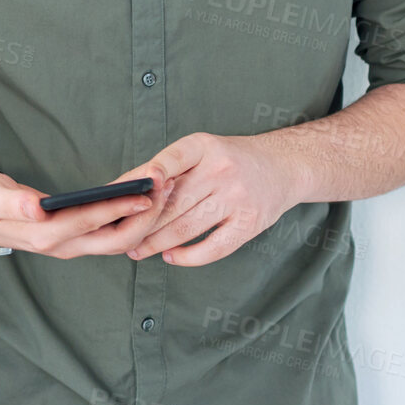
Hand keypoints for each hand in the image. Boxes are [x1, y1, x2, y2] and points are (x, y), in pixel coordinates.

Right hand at [0, 171, 172, 258]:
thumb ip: (12, 202)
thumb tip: (37, 207)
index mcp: (44, 236)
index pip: (90, 223)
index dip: (119, 209)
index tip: (145, 194)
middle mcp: (64, 247)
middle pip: (116, 241)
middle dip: (145, 218)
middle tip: (166, 188)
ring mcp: (73, 246)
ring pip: (119, 240)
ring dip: (143, 219)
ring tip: (162, 190)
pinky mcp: (78, 239)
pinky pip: (112, 234)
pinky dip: (132, 219)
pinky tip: (145, 199)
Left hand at [123, 133, 301, 265]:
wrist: (283, 166)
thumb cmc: (230, 159)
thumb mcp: (202, 150)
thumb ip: (166, 166)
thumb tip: (123, 186)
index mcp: (205, 147)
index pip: (170, 159)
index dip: (147, 177)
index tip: (123, 193)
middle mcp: (222, 170)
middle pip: (172, 203)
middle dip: (142, 223)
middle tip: (120, 235)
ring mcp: (237, 198)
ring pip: (186, 227)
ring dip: (156, 243)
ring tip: (137, 250)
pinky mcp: (250, 224)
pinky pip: (213, 248)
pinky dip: (187, 257)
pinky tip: (170, 257)